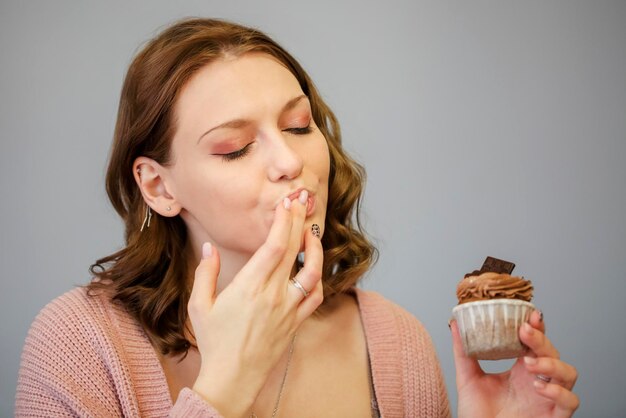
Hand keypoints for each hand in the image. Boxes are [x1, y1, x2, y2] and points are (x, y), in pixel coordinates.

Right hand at [188, 192, 323, 416]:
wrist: (232, 379)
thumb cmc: (214, 342)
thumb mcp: (199, 306)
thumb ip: (205, 273)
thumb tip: (210, 247)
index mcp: (249, 287)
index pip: (273, 246)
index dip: (284, 221)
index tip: (287, 202)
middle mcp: (273, 295)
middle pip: (293, 250)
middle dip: (300, 221)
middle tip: (303, 200)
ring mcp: (288, 309)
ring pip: (312, 272)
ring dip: (316, 248)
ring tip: (312, 230)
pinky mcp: (296, 323)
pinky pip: (315, 297)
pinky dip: (318, 278)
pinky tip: (314, 267)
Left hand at [452, 310, 578, 417]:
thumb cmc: (478, 414)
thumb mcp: (468, 378)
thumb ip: (463, 351)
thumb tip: (455, 323)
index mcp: (520, 369)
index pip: (534, 342)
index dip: (537, 327)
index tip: (529, 314)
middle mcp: (537, 381)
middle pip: (553, 352)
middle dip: (541, 340)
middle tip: (524, 332)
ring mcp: (548, 398)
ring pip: (569, 373)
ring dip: (552, 363)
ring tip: (529, 364)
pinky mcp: (555, 416)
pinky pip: (570, 401)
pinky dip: (558, 391)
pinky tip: (539, 386)